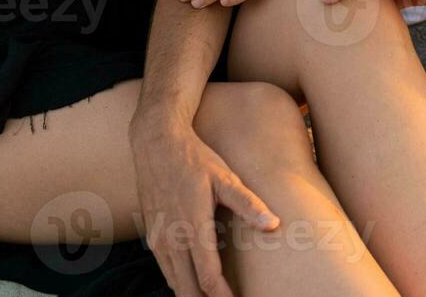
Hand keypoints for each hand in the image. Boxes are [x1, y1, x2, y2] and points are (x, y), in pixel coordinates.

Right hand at [130, 114, 278, 296]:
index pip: (208, 277)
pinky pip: (166, 271)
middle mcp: (171, 238)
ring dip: (193, 295)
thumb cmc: (194, 159)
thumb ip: (247, 203)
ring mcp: (158, 239)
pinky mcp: (152, 236)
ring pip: (175, 283)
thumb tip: (274, 223)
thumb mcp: (224, 177)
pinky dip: (181, 283)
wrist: (155, 143)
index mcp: (193, 226)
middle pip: (188, 290)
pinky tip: (195, 285)